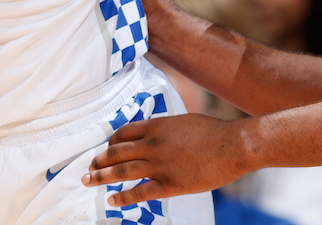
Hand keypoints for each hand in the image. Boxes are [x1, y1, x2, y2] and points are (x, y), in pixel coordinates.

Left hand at [81, 114, 249, 204]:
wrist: (233, 146)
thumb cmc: (212, 132)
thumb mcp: (182, 121)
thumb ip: (163, 128)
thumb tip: (151, 133)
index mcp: (155, 126)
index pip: (123, 133)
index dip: (110, 142)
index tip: (105, 149)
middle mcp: (152, 144)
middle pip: (116, 152)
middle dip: (99, 161)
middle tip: (87, 168)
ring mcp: (159, 165)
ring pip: (122, 171)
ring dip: (102, 177)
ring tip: (88, 181)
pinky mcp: (169, 184)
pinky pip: (139, 192)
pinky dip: (122, 196)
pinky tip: (111, 199)